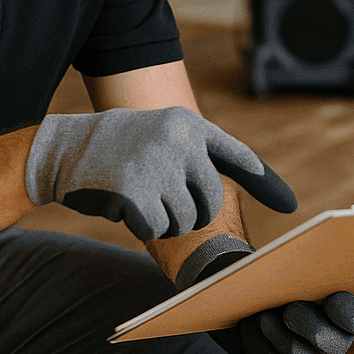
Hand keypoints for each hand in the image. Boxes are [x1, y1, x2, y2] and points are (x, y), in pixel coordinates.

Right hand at [26, 107, 296, 239]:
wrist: (62, 149)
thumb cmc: (113, 148)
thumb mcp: (157, 137)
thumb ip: (190, 157)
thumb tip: (216, 195)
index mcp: (187, 125)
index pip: (234, 154)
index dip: (263, 179)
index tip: (290, 204)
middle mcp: (180, 140)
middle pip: (210, 200)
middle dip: (191, 214)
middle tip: (162, 206)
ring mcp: (159, 164)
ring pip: (183, 219)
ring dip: (162, 220)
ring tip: (136, 196)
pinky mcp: (137, 191)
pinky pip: (156, 228)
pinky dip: (141, 226)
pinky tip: (121, 205)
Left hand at [176, 235, 353, 353]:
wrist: (256, 297)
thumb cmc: (283, 279)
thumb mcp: (294, 267)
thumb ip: (301, 263)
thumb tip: (300, 258)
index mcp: (345, 314)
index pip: (353, 316)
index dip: (344, 310)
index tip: (331, 295)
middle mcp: (335, 342)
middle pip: (324, 340)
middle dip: (305, 323)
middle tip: (288, 308)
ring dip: (275, 333)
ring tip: (261, 315)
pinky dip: (257, 347)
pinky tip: (248, 327)